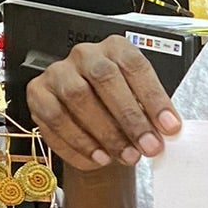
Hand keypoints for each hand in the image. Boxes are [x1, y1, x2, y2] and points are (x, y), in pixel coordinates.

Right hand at [26, 36, 182, 172]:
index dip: (154, 97)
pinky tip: (97, 159)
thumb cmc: (118, 109)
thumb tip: (168, 131)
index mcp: (115, 48)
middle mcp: (85, 55)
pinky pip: (54, 119)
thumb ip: (152, 114)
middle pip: (105, 79)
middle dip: (129, 118)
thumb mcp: (139, 105)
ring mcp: (57, 72)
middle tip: (148, 147)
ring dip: (104, 133)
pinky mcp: (37, 94)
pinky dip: (77, 144)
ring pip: (77, 98)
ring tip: (125, 157)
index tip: (170, 127)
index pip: (135, 66)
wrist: (90, 122)